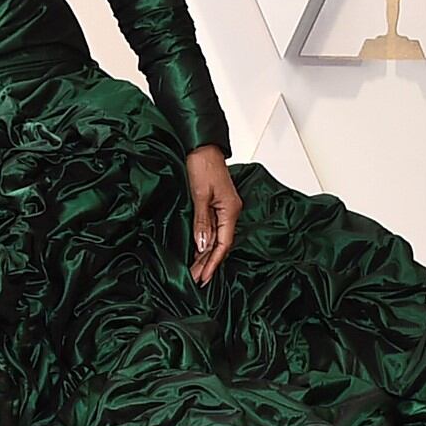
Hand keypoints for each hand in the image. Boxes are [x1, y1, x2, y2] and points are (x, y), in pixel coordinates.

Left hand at [185, 144, 239, 285]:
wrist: (202, 146)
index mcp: (230, 210)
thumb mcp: (199, 195)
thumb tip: (203, 246)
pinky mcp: (216, 205)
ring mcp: (224, 208)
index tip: (203, 276)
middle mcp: (230, 211)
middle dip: (208, 263)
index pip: (224, 244)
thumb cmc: (203, 165)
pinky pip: (213, 229)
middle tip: (196, 279)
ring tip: (195, 271)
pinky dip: (206, 242)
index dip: (213, 262)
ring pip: (217, 238)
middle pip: (221, 244)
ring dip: (206, 255)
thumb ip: (202, 222)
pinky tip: (198, 251)